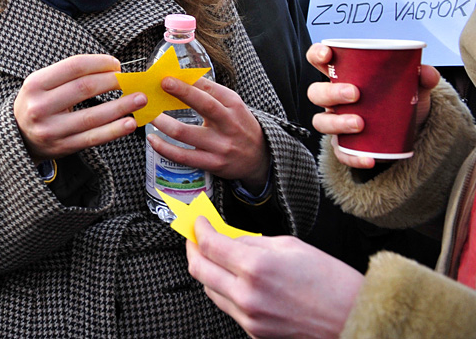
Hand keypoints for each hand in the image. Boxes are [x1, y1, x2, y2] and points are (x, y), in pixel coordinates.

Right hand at [13, 54, 139, 161]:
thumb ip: (69, 75)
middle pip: (84, 88)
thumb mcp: (41, 84)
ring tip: (140, 99)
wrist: (18, 136)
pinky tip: (130, 123)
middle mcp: (40, 106)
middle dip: (113, 81)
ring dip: (121, 106)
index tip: (116, 64)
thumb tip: (111, 68)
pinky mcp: (63, 147)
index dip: (99, 63)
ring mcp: (51, 129)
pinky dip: (114, 130)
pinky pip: (93, 138)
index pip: (74, 66)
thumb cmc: (37, 104)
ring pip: (92, 116)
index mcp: (35, 84)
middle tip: (130, 80)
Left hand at [149, 76, 270, 190]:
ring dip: (162, 122)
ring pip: (184, 132)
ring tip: (150, 114)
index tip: (169, 74)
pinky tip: (152, 139)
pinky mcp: (213, 163)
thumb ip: (210, 93)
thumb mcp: (232, 105)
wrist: (260, 158)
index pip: (210, 88)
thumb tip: (180, 79)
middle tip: (162, 83)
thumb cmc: (239, 125)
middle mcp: (229, 124)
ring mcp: (220, 145)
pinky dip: (164, 148)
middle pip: (204, 105)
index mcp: (233, 105)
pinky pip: (183, 156)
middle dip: (182, 92)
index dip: (189, 81)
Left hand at [187, 217, 362, 337]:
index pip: (209, 245)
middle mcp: (247, 295)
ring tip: (216, 257)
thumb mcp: (291, 246)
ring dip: (208, 272)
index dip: (199, 230)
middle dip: (194, 249)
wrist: (357, 319)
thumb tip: (229, 238)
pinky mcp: (255, 333)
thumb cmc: (332, 282)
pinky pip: (229, 308)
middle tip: (197, 238)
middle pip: (199, 269)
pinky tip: (236, 280)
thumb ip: (253, 241)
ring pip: (210, 290)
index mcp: (256, 266)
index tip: (199, 222)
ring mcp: (250, 318)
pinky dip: (226, 291)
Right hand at [306, 43, 440, 168]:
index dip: (317, 55)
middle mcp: (334, 99)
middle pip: (316, 92)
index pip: (319, 61)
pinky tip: (370, 158)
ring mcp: (336, 122)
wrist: (407, 132)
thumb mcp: (412, 86)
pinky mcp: (344, 146)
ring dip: (337, 122)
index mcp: (343, 77)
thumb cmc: (398, 101)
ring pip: (321, 121)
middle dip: (331, 92)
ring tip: (360, 124)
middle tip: (355, 94)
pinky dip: (353, 157)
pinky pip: (341, 153)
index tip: (328, 55)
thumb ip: (421, 77)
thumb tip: (426, 73)